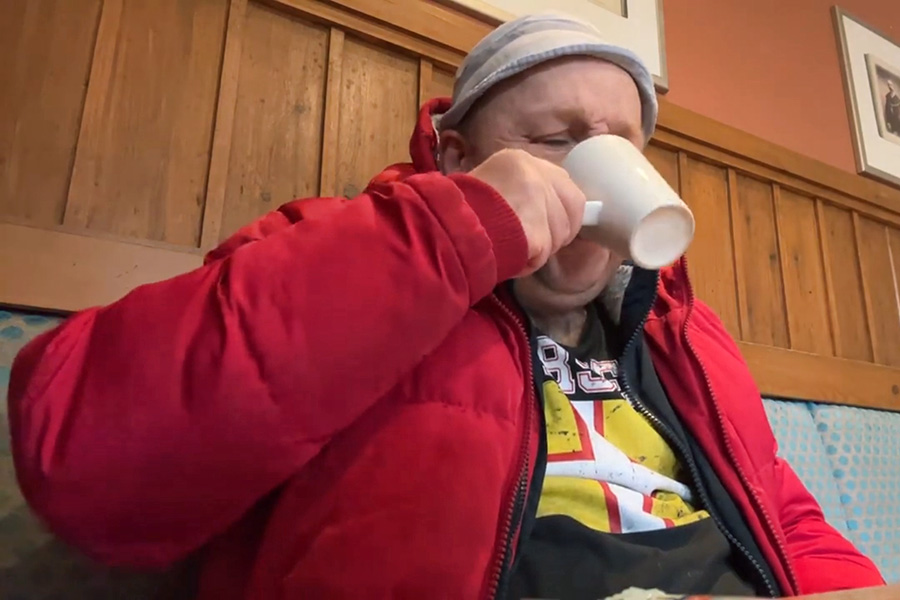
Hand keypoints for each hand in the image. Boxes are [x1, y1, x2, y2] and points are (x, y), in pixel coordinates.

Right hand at [469, 149, 585, 276]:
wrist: (443, 227)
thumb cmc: (459, 209)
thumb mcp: (489, 185)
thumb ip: (519, 191)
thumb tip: (546, 210)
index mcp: (520, 160)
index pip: (563, 183)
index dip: (558, 208)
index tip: (545, 223)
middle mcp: (533, 173)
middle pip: (574, 206)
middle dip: (559, 230)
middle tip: (532, 241)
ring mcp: (538, 200)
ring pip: (562, 233)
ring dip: (542, 248)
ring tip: (512, 247)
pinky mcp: (537, 230)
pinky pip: (544, 254)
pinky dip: (529, 262)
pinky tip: (509, 257)